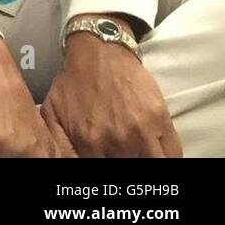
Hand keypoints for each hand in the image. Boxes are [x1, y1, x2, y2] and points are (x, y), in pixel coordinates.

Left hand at [40, 26, 179, 157]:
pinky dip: (166, 158)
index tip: (107, 159)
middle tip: (122, 152)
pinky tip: (157, 153)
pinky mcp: (160, 121)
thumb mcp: (51, 111)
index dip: (103, 166)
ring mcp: (140, 133)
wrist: (99, 52)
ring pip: (150, 165)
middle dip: (123, 161)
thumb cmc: (74, 82)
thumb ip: (58, 143)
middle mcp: (115, 141)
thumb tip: (62, 163)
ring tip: (138, 153)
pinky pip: (172, 155)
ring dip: (145, 160)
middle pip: (126, 168)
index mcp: (88, 142)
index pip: (99, 172)